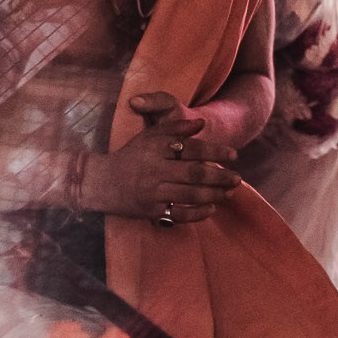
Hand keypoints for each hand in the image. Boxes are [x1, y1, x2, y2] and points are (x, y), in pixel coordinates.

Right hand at [85, 93, 239, 223]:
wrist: (99, 182)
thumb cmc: (130, 156)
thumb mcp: (149, 136)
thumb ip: (175, 127)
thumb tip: (201, 123)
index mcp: (156, 149)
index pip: (191, 149)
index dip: (215, 151)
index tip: (233, 154)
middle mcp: (155, 170)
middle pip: (194, 174)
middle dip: (220, 176)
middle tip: (237, 178)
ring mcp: (153, 192)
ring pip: (190, 194)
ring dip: (214, 194)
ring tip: (229, 192)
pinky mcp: (150, 211)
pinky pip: (178, 214)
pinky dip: (197, 213)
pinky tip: (211, 209)